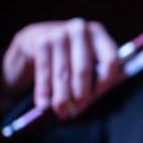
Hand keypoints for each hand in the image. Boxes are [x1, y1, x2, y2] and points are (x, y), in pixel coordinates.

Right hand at [0, 19, 121, 118]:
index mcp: (98, 34)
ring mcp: (58, 34)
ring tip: (62, 113)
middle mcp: (79, 30)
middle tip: (78, 111)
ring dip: (62, 96)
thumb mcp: (87, 59)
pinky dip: (44, 90)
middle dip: (81, 93)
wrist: (33, 42)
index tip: (99, 95)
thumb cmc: (68, 56)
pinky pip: (44, 71)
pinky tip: (43, 104)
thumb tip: (104, 94)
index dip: (106, 79)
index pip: (110, 58)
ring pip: (63, 73)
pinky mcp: (40, 41)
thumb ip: (100, 73)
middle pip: (84, 68)